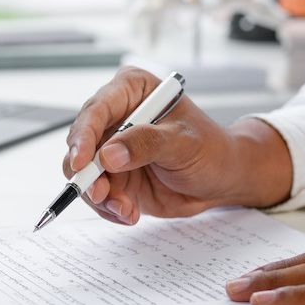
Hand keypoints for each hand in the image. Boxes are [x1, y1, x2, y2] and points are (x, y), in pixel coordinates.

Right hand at [64, 67, 292, 223]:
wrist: (222, 179)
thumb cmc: (211, 150)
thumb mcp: (185, 143)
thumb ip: (147, 144)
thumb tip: (109, 155)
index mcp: (132, 91)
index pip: (97, 109)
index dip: (84, 136)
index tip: (81, 162)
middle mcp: (115, 117)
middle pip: (82, 143)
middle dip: (88, 174)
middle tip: (102, 194)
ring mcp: (111, 148)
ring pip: (84, 173)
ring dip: (100, 196)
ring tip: (126, 209)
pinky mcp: (113, 176)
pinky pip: (97, 194)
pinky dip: (109, 208)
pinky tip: (129, 213)